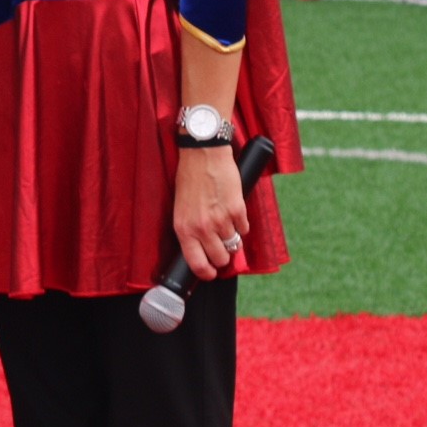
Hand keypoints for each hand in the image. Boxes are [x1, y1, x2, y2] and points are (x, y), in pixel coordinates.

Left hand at [173, 142, 250, 281]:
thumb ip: (191, 229)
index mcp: (184, 228)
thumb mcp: (181, 207)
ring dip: (233, 237)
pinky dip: (241, 224)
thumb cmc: (190, 178)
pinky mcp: (237, 210)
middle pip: (220, 258)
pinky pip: (244, 228)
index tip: (211, 273)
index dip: (206, 272)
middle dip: (224, 255)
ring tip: (227, 223)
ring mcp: (221, 220)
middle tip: (223, 247)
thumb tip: (203, 249)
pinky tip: (234, 211)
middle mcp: (202, 228)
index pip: (196, 263)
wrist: (204, 154)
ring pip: (234, 244)